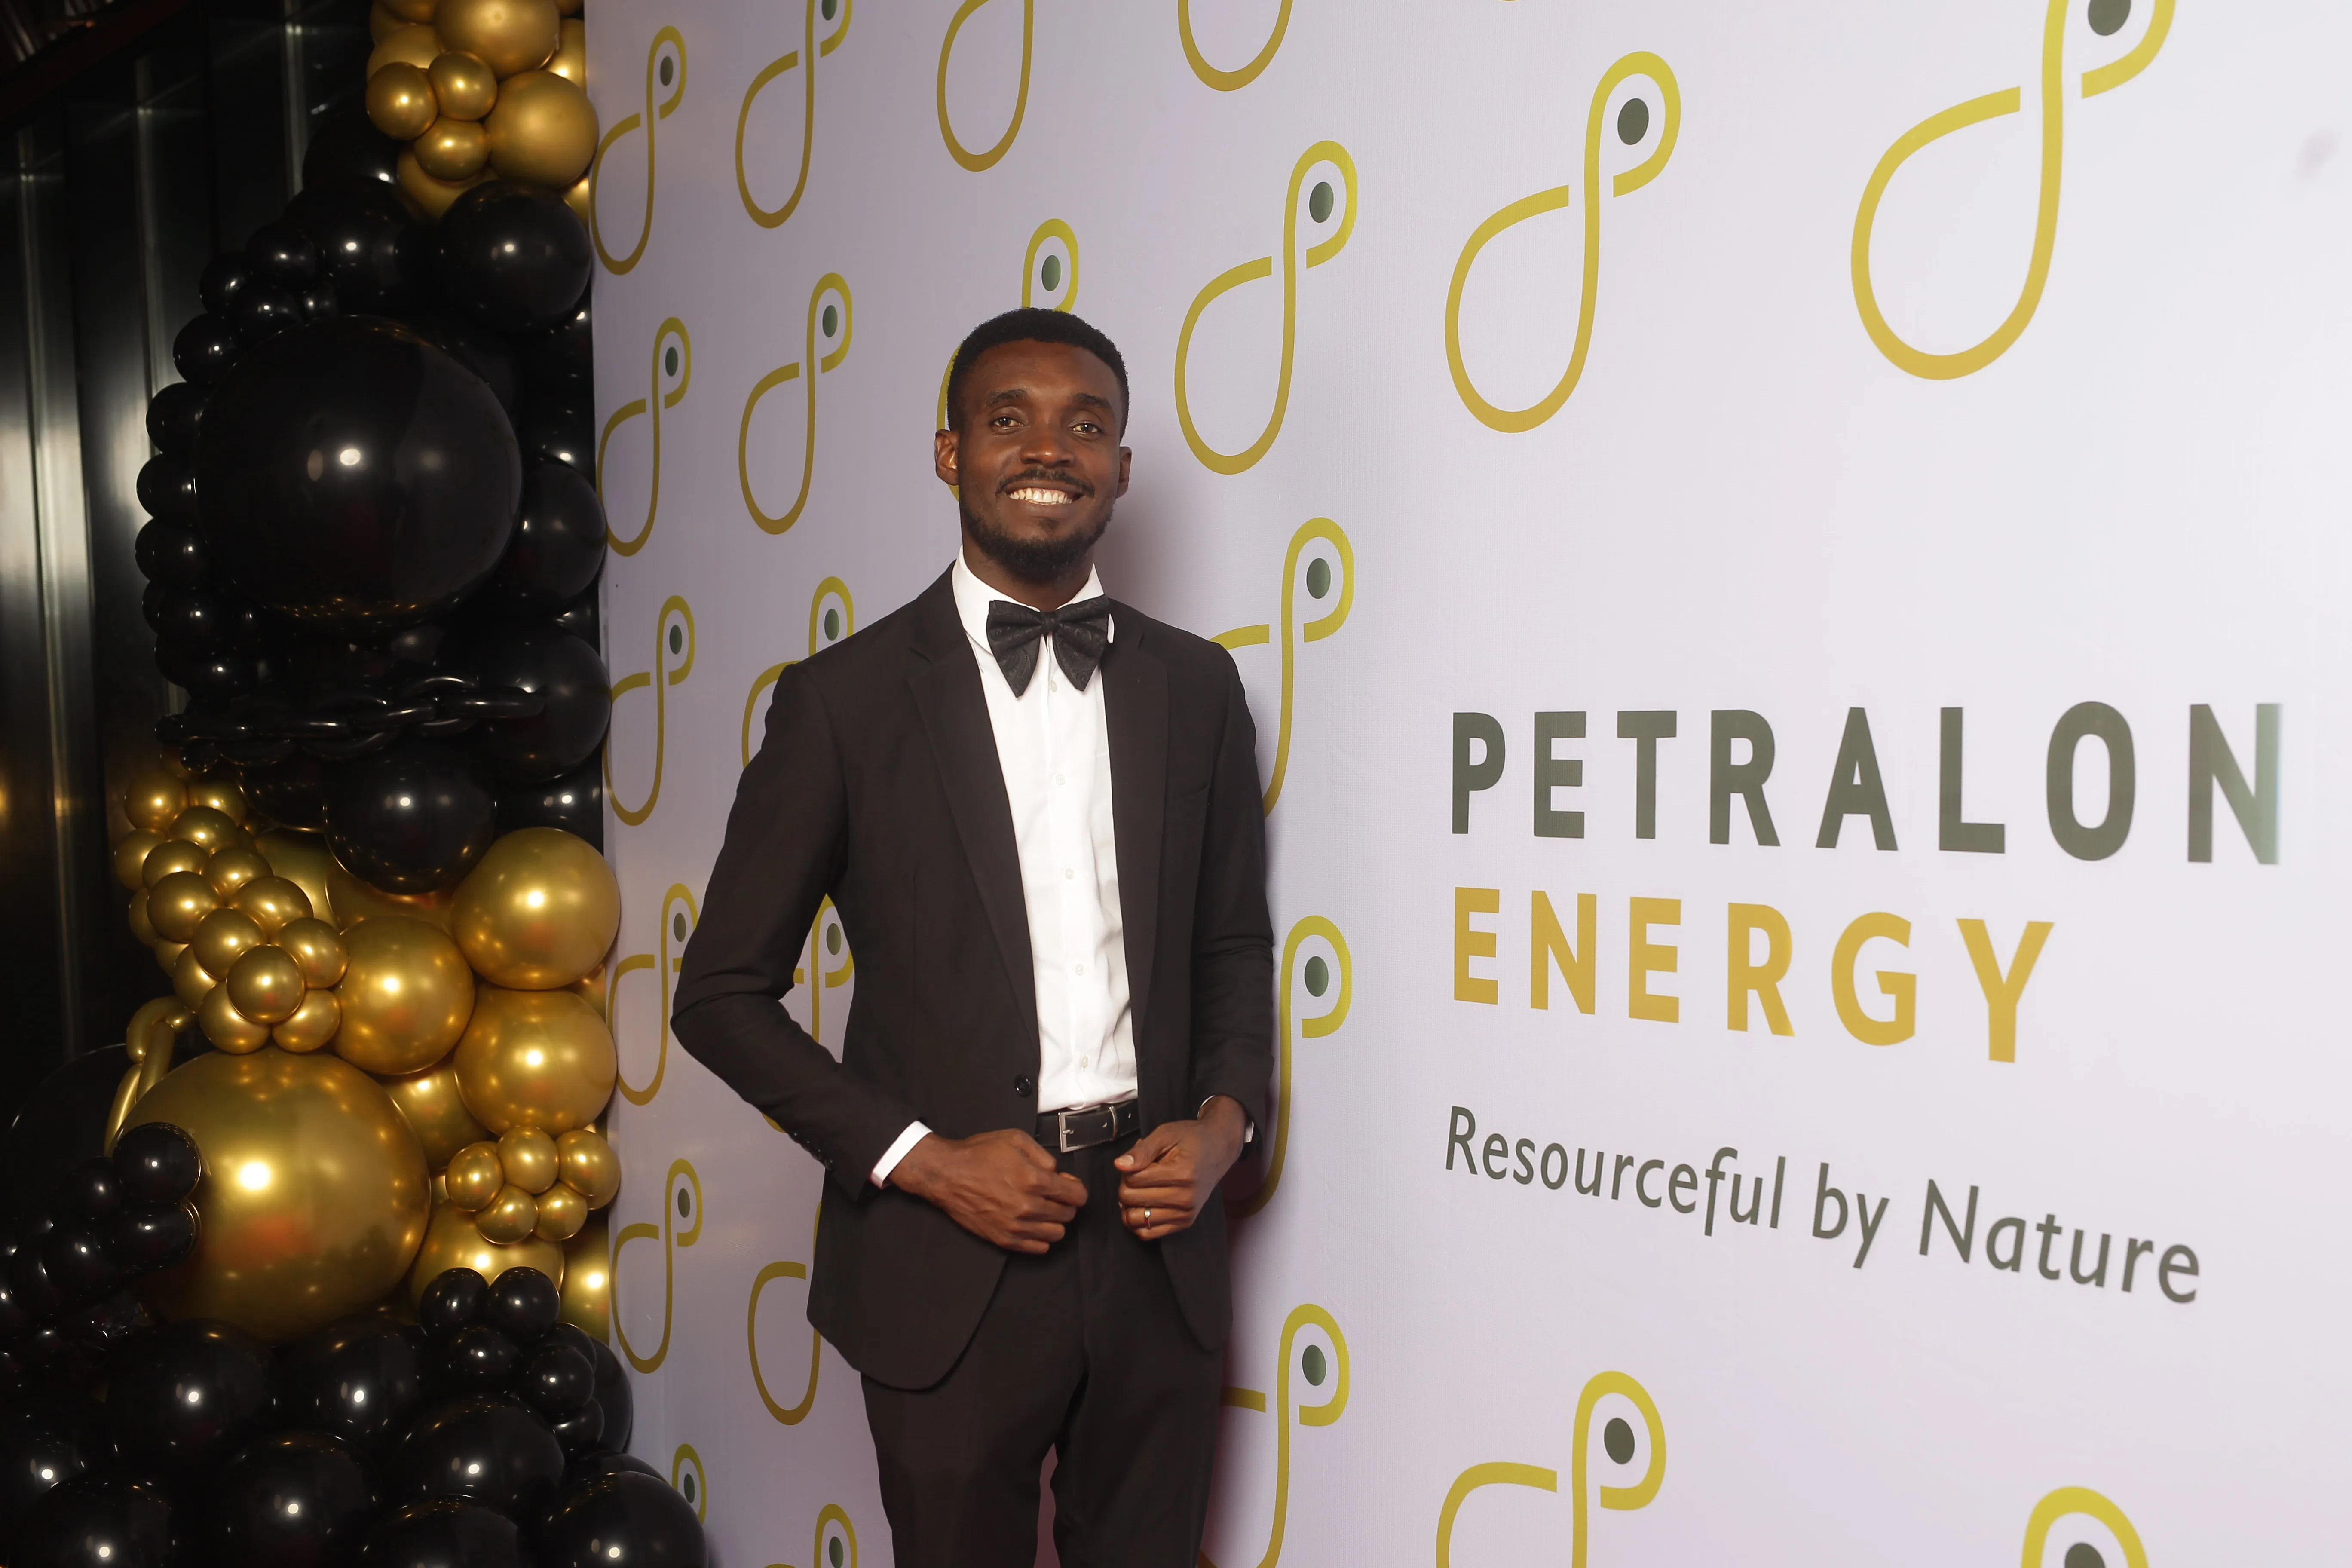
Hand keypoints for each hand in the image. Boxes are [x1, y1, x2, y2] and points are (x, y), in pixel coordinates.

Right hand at [889, 1129, 1087, 1254]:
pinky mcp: (1004, 1239)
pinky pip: (1039, 1248)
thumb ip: (1044, 1156)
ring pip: (1057, 1234)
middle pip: (1068, 1215)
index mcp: (1033, 1179)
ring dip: (1054, 1222)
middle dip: (1065, 1204)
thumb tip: (1058, 1173)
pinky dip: (1041, 1238)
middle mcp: (1027, 1206)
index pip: (1076, 1195)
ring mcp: (1016, 1226)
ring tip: (1042, 1210)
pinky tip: (1032, 1224)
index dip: (1076, 1189)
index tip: (1069, 1186)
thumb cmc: (978, 1155)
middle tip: (1053, 1196)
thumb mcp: (1015, 1139)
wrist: (947, 1174)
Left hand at [1115, 1097, 1247, 1241]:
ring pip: (1135, 1220)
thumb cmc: (1191, 1139)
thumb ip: (1142, 1150)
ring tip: (1141, 1190)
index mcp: (1182, 1174)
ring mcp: (1186, 1213)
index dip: (1128, 1169)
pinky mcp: (1185, 1223)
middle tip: (1139, 1174)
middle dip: (1126, 1185)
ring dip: (1130, 1205)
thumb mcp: (1165, 1134)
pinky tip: (1143, 1206)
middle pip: (1131, 1199)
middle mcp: (1185, 1198)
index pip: (1133, 1180)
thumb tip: (1119, 1165)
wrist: (1217, 1150)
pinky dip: (1138, 1222)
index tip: (1139, 1162)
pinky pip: (1148, 1234)